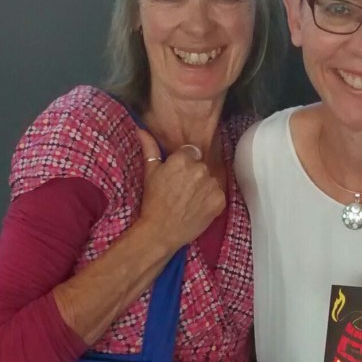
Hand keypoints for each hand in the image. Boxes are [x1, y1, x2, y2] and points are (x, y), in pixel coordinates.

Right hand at [134, 129, 224, 251]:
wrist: (161, 231)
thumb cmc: (154, 202)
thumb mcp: (150, 172)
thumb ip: (150, 148)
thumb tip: (141, 130)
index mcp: (183, 159)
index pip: (191, 152)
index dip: (185, 164)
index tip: (178, 176)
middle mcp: (200, 169)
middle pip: (202, 166)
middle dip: (195, 175)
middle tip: (182, 190)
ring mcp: (212, 185)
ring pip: (211, 180)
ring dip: (204, 187)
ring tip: (189, 200)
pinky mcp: (219, 200)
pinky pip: (218, 195)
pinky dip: (211, 200)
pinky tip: (198, 207)